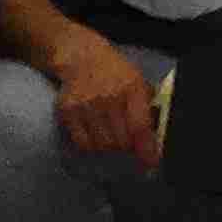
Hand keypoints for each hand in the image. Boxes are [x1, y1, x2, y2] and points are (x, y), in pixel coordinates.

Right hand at [48, 33, 161, 169]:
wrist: (80, 56)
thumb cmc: (115, 72)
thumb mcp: (138, 82)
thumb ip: (147, 108)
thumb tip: (154, 142)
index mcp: (131, 88)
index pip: (139, 127)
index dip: (146, 150)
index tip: (150, 164)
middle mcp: (108, 97)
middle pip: (120, 142)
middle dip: (127, 150)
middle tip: (129, 148)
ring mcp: (85, 105)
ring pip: (101, 146)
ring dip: (109, 150)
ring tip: (111, 141)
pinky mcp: (67, 111)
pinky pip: (82, 143)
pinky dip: (91, 147)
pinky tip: (95, 138)